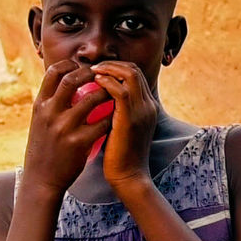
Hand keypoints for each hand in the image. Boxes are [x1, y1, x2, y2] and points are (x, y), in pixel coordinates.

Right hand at [20, 60, 113, 196]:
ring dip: (106, 93)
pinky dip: (111, 117)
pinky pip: (102, 123)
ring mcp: (63, 127)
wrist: (41, 180)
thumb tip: (67, 81)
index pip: (53, 72)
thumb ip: (51, 102)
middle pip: (71, 79)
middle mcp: (49, 113)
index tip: (81, 66)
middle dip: (90, 73)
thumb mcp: (39, 121)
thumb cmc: (43, 149)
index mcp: (40, 105)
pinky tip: (116, 116)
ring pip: (91, 99)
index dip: (69, 64)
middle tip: (103, 75)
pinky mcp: (78, 143)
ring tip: (114, 92)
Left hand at [92, 61, 157, 192]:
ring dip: (109, 69)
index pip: (135, 75)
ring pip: (130, 75)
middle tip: (94, 67)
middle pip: (134, 70)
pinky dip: (107, 82)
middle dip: (113, 64)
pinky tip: (94, 83)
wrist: (128, 177)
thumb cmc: (119, 155)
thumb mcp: (120, 127)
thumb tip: (97, 98)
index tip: (99, 69)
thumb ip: (115, 111)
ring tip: (92, 71)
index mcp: (147, 106)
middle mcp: (148, 105)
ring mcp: (142, 111)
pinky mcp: (131, 118)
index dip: (117, 67)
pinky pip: (121, 91)